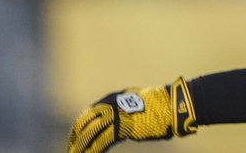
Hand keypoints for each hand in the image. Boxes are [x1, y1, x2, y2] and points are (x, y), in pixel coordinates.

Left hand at [68, 78, 197, 151]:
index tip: (76, 138)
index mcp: (114, 97)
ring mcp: (116, 114)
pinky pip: (101, 142)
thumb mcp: (138, 103)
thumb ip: (125, 109)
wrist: (174, 104)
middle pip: (84, 121)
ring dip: (81, 146)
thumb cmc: (161, 106)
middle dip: (76, 137)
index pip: (89, 113)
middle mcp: (111, 104)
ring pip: (89, 132)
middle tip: (72, 148)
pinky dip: (92, 150)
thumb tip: (118, 121)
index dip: (80, 127)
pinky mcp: (122, 126)